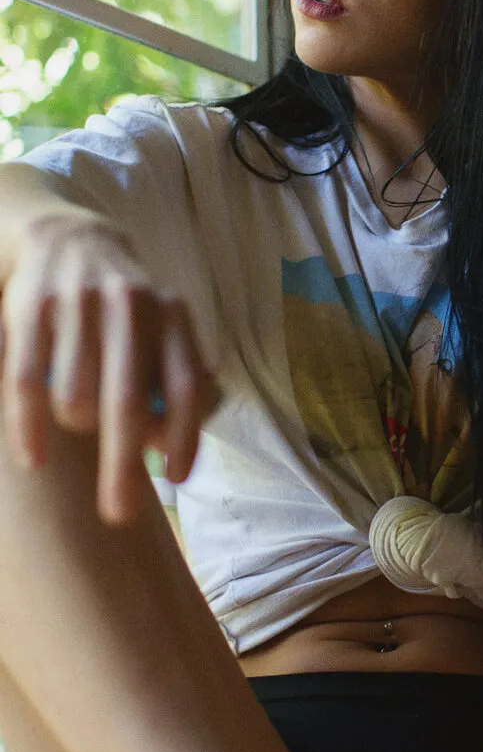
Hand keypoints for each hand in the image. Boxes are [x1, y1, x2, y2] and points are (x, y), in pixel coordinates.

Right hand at [0, 215, 221, 525]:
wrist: (67, 237)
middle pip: (127, 403)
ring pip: (76, 400)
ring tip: (79, 416)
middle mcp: (129, 306)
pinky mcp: (29, 310)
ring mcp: (78, 306)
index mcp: (171, 314)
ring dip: (77, 426)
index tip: (176, 478)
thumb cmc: (124, 306)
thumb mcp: (161, 330)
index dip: (184, 435)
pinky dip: (29, 427)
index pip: (186, 384)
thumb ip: (172, 382)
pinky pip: (26, 384)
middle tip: (118, 514)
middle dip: (123, 466)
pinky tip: (34, 459)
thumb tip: (166, 446)